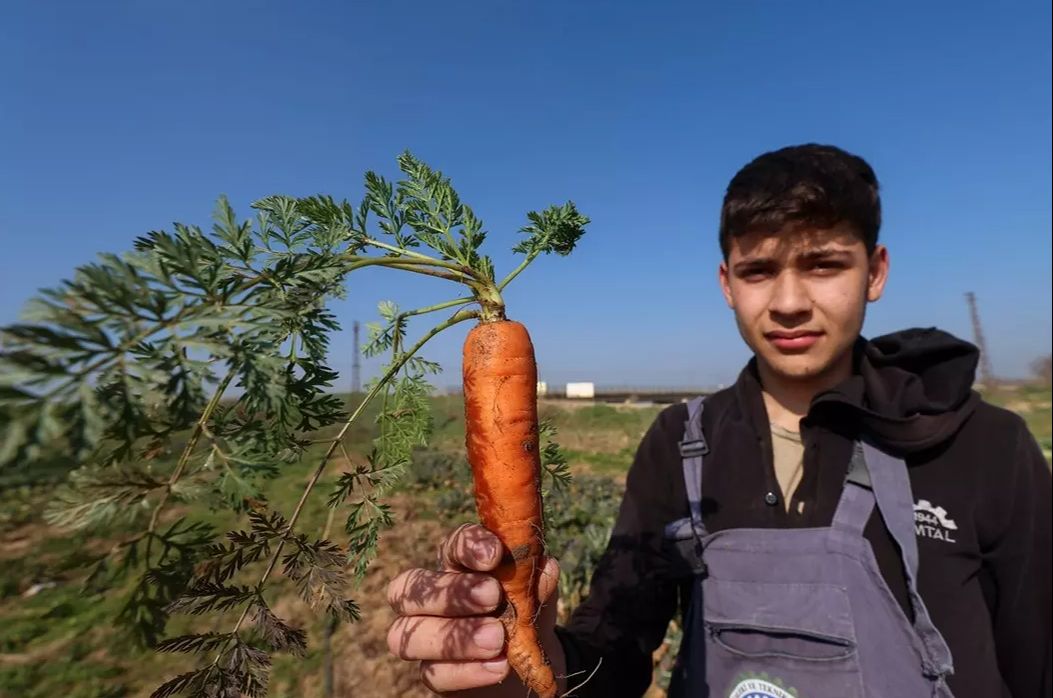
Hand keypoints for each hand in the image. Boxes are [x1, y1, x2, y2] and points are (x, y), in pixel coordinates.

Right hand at [386, 523, 563, 694]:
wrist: (525, 664)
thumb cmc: (522, 615)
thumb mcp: (535, 598)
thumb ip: (536, 584)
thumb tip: (547, 568)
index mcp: (456, 566)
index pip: (450, 547)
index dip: (467, 545)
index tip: (495, 553)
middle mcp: (429, 598)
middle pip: (410, 589)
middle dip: (451, 592)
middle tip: (492, 596)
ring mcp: (424, 637)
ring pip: (409, 636)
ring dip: (453, 637)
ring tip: (497, 639)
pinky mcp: (433, 673)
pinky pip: (434, 673)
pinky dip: (467, 671)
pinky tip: (498, 667)